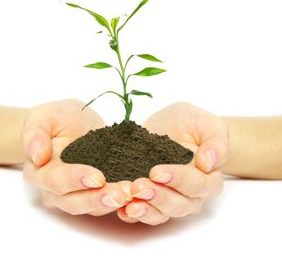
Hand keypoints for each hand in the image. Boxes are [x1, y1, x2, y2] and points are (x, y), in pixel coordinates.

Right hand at [21, 99, 129, 215]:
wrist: (70, 123)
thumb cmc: (55, 118)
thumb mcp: (43, 116)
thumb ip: (35, 133)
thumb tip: (37, 154)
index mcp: (39, 172)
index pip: (55, 181)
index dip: (75, 180)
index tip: (97, 177)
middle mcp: (55, 190)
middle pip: (74, 202)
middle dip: (97, 199)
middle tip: (120, 194)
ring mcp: (76, 193)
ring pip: (91, 206)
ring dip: (111, 202)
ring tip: (131, 194)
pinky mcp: (95, 192)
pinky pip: (105, 201)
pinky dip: (120, 199)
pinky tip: (135, 192)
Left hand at [116, 102, 228, 224]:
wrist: (172, 124)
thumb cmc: (193, 123)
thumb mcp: (208, 124)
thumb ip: (216, 142)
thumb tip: (208, 163)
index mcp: (208, 178)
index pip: (197, 186)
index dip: (178, 180)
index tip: (157, 171)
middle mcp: (191, 195)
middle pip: (178, 205)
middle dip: (158, 197)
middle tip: (138, 186)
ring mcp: (169, 199)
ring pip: (161, 214)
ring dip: (144, 209)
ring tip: (129, 202)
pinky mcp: (150, 199)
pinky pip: (144, 213)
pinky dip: (132, 214)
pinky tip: (121, 209)